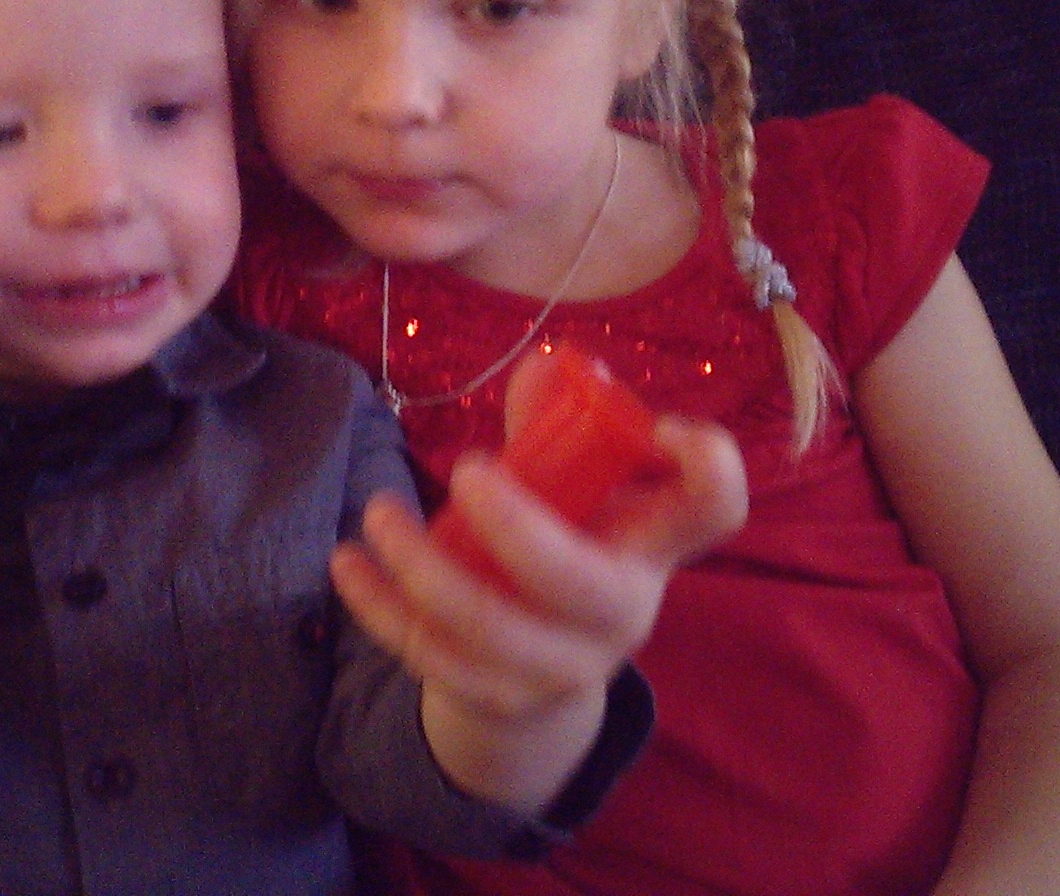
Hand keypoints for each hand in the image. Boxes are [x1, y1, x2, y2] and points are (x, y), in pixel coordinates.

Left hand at [329, 358, 745, 808]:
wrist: (544, 667)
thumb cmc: (564, 545)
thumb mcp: (572, 489)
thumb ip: (555, 424)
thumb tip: (540, 363)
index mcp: (652, 545)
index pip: (714, 509)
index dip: (706, 467)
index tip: (659, 428)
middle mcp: (621, 612)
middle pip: (583, 585)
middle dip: (518, 529)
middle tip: (464, 471)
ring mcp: (560, 665)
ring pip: (491, 627)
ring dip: (422, 568)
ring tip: (375, 514)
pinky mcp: (498, 697)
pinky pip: (432, 658)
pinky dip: (380, 608)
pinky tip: (345, 564)